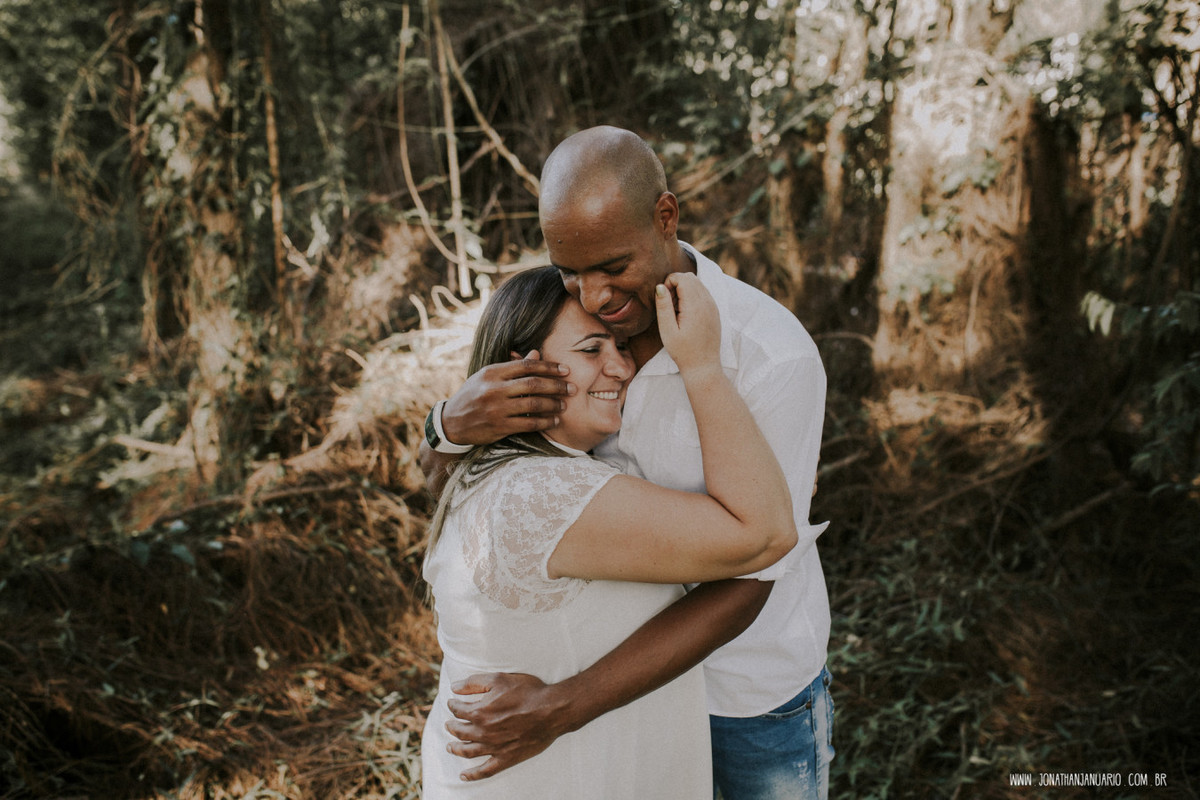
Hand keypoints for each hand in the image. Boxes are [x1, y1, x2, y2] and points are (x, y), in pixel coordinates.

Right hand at [441, 351, 573, 445]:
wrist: (451, 422)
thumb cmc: (473, 395)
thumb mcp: (488, 377)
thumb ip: (513, 366)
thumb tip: (537, 353)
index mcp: (492, 372)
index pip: (527, 365)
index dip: (549, 367)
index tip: (565, 370)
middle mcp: (494, 389)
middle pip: (533, 384)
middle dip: (556, 386)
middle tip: (572, 388)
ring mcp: (496, 408)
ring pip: (533, 405)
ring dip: (553, 405)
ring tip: (564, 405)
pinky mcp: (499, 427)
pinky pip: (528, 424)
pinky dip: (544, 422)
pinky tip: (554, 421)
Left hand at [444, 672, 566, 780]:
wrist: (551, 710)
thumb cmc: (527, 692)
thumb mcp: (499, 679)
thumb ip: (474, 683)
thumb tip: (454, 688)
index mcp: (480, 712)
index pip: (458, 710)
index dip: (453, 706)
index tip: (453, 703)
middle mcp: (483, 732)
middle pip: (460, 731)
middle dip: (452, 727)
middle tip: (449, 725)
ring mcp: (494, 747)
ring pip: (468, 751)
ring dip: (456, 749)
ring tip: (450, 747)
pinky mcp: (506, 758)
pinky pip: (485, 770)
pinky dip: (472, 774)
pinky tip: (464, 776)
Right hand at [654, 273, 719, 375]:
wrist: (703, 366)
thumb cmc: (683, 351)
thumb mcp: (667, 330)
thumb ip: (663, 306)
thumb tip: (660, 286)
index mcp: (695, 306)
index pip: (682, 277)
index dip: (668, 283)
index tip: (664, 300)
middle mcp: (707, 302)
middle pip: (690, 277)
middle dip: (676, 284)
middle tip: (668, 304)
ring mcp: (713, 306)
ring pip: (697, 283)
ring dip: (684, 290)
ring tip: (676, 310)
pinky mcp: (715, 311)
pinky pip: (703, 293)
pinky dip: (692, 296)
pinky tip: (685, 313)